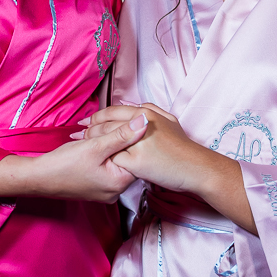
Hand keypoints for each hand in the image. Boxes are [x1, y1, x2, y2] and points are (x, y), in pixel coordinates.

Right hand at [0, 114, 147, 203]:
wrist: (37, 178)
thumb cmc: (63, 164)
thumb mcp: (94, 146)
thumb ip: (121, 134)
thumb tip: (144, 122)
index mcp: (120, 183)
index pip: (137, 154)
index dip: (129, 135)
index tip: (117, 125)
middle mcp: (117, 191)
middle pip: (127, 157)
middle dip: (116, 139)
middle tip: (101, 132)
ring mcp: (107, 189)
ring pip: (116, 159)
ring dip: (107, 144)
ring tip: (93, 138)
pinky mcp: (97, 185)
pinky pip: (107, 165)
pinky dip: (101, 153)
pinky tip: (91, 145)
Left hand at [81, 103, 257, 233]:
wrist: (198, 168)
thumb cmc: (184, 149)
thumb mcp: (171, 122)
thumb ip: (153, 112)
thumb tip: (139, 108)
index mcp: (148, 112)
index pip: (114, 110)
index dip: (98, 116)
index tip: (87, 121)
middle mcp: (141, 123)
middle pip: (107, 123)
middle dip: (90, 127)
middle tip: (78, 131)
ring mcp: (138, 142)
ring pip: (107, 138)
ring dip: (92, 140)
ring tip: (80, 143)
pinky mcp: (138, 161)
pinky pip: (115, 157)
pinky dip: (102, 156)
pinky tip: (93, 159)